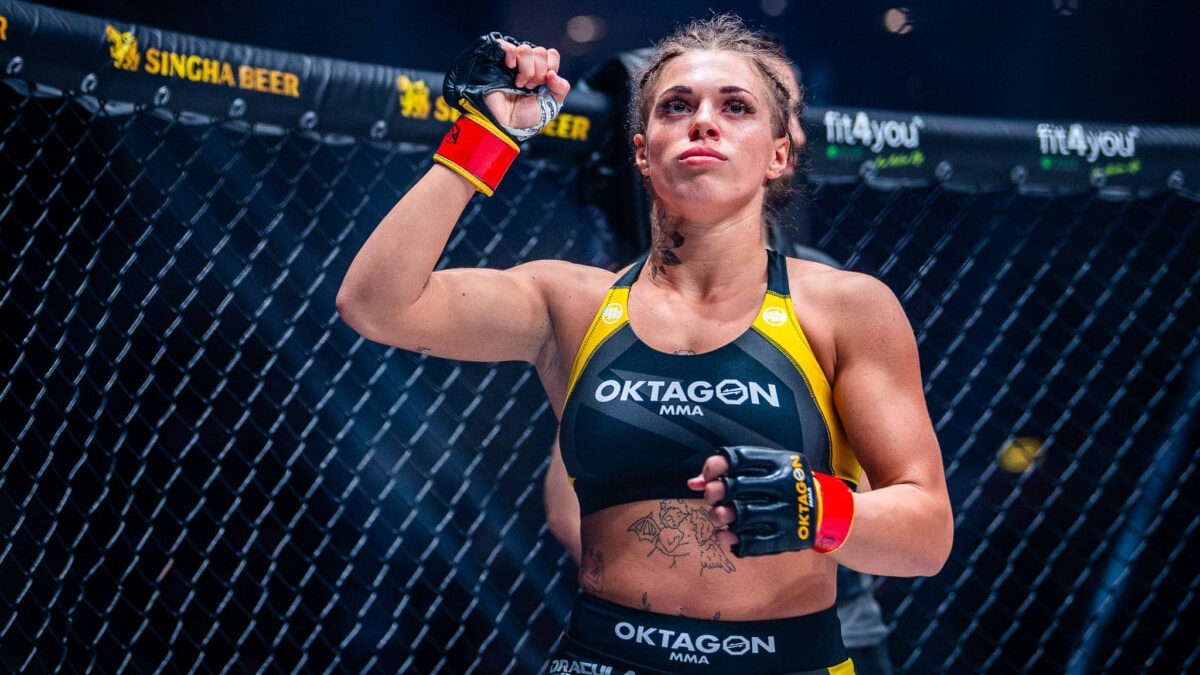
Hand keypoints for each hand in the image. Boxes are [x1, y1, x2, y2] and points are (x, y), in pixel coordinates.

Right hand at [489, 38, 570, 132]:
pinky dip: (512, 56)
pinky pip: (507, 46)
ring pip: (526, 49)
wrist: (506, 125)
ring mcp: (511, 61)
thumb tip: (552, 74)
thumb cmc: (525, 116)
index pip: (551, 54)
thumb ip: (561, 88)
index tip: (545, 83)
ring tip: (520, 84)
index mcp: (540, 70)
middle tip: (530, 88)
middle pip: (540, 52)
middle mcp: (526, 63)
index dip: (552, 66)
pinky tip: (510, 68)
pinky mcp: (496, 60)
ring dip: (526, 70)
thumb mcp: (552, 105)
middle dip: (539, 74)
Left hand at [689, 446, 855, 556]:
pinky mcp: (784, 538)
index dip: (715, 466)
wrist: (826, 511)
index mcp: (780, 464)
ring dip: (720, 516)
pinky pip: (751, 542)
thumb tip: (692, 482)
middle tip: (712, 497)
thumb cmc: (787, 483)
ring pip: (741, 515)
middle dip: (715, 492)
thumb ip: (730, 471)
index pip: (738, 459)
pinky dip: (730, 540)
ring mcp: (785, 514)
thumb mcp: (768, 468)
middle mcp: (783, 487)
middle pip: (736, 487)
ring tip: (718, 515)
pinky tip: (723, 536)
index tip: (710, 474)